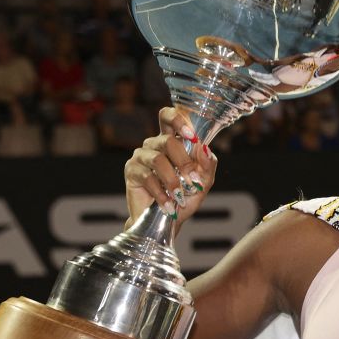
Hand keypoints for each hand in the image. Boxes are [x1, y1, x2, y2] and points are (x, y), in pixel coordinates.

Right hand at [123, 107, 217, 226]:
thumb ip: (206, 165)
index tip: (192, 136)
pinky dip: (161, 192)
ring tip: (180, 197)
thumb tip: (204, 148)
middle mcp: (154, 145)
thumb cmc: (185, 198)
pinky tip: (167, 204)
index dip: (179, 120)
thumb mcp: (203, 182)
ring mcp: (141, 157)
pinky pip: (147, 177)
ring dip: (173, 180)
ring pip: (158, 159)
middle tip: (193, 182)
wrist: (166, 221)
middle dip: (184, 162)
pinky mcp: (132, 171)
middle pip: (167, 141)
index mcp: (172, 141)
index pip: (169, 117)